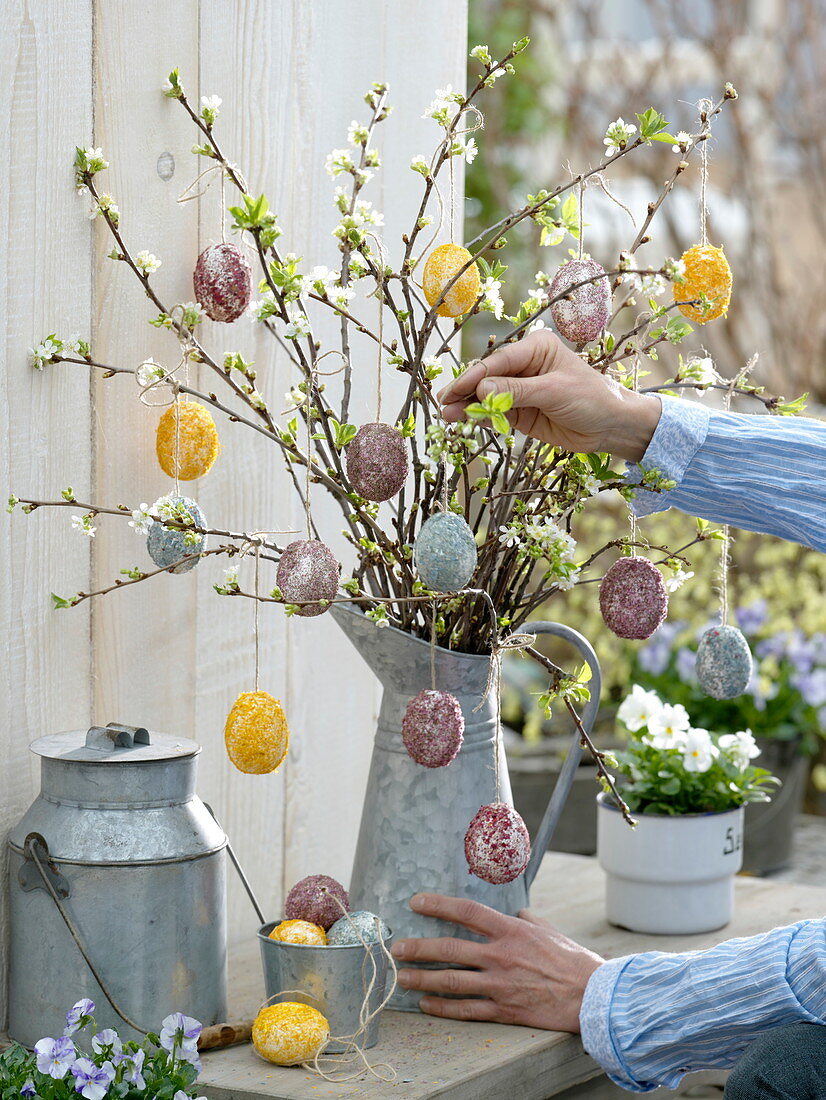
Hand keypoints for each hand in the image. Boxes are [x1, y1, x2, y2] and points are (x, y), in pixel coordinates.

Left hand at [391, 893, 603, 1031]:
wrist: (591, 995)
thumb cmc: (572, 960)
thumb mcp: (548, 930)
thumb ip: (529, 920)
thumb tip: (518, 912)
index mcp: (510, 930)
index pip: (466, 912)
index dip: (438, 905)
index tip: (416, 902)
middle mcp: (499, 955)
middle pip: (449, 949)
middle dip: (419, 948)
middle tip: (398, 948)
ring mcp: (499, 984)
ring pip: (451, 981)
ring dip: (423, 979)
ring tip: (402, 977)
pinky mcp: (503, 1010)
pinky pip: (466, 1010)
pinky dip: (443, 1008)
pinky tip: (426, 1006)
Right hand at [437, 330, 661, 460]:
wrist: (611, 426)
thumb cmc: (590, 398)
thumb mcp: (553, 392)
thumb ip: (516, 391)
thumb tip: (482, 390)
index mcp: (535, 348)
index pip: (498, 361)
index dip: (475, 376)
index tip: (456, 389)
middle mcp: (525, 365)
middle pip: (487, 377)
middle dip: (466, 391)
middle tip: (444, 403)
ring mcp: (520, 389)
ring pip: (487, 396)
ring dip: (468, 406)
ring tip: (448, 416)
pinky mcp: (520, 411)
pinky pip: (494, 412)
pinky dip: (480, 418)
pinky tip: (464, 422)